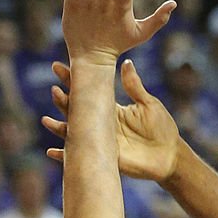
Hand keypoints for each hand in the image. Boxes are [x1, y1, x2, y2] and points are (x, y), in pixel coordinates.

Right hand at [42, 59, 182, 183]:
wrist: (170, 156)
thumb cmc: (162, 128)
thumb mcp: (148, 104)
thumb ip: (133, 86)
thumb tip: (127, 61)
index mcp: (110, 109)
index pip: (88, 93)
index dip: (73, 80)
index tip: (59, 67)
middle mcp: (101, 124)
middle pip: (76, 111)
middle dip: (64, 101)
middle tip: (55, 90)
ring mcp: (100, 141)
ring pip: (74, 133)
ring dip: (59, 127)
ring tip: (47, 120)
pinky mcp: (104, 156)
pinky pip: (81, 156)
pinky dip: (65, 155)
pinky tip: (52, 151)